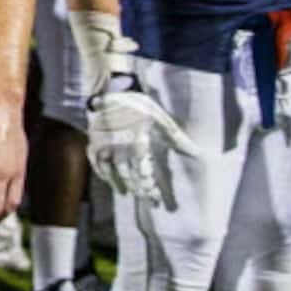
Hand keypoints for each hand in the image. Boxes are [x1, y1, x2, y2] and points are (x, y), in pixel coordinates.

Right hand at [86, 74, 201, 211]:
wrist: (111, 90)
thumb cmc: (138, 103)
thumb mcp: (160, 117)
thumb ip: (176, 137)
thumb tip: (196, 153)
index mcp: (138, 144)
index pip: (145, 174)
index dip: (150, 188)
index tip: (156, 199)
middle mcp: (120, 149)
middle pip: (129, 176)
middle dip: (139, 190)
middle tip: (146, 200)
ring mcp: (105, 147)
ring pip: (112, 172)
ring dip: (120, 184)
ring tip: (127, 193)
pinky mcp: (94, 142)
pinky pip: (97, 163)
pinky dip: (102, 173)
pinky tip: (108, 179)